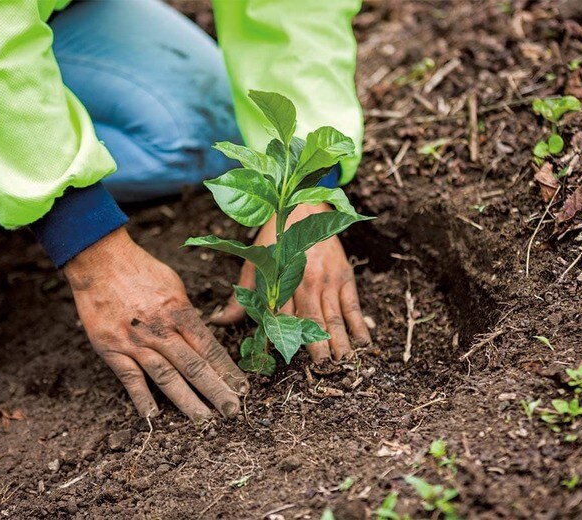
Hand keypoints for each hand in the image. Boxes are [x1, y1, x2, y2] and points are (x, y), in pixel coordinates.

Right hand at [64, 228, 248, 419]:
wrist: (99, 261)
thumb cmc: (141, 270)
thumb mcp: (174, 286)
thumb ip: (187, 313)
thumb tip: (201, 334)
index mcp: (179, 312)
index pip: (209, 348)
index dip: (227, 371)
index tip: (242, 389)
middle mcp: (160, 330)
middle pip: (193, 366)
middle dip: (216, 391)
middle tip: (232, 411)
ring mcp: (135, 341)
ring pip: (166, 377)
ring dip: (186, 401)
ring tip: (203, 420)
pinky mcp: (111, 348)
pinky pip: (130, 378)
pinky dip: (142, 398)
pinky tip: (153, 416)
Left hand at [212, 203, 370, 362]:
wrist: (302, 206)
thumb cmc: (274, 240)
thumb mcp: (254, 265)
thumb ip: (240, 296)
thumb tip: (218, 321)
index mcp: (281, 281)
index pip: (281, 317)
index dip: (284, 340)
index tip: (287, 361)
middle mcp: (305, 282)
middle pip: (312, 320)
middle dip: (318, 345)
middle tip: (323, 368)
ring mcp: (327, 280)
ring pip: (334, 316)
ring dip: (340, 340)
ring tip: (343, 361)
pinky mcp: (344, 277)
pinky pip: (353, 305)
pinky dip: (359, 324)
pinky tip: (363, 342)